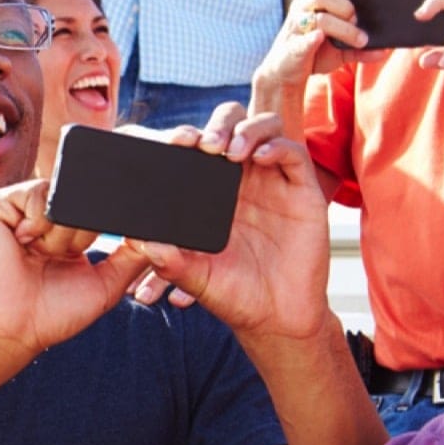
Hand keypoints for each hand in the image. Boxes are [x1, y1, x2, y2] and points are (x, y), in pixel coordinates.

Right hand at [0, 179, 150, 391]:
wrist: (14, 330)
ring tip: (41, 257)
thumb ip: (134, 255)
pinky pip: (37, 195)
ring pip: (63, 198)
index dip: (108, 217)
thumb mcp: (107, 282)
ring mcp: (20, 207)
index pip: (97, 205)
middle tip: (61, 261)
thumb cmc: (54, 312)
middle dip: (84, 235)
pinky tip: (25, 246)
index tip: (105, 241)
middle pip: (85, 199)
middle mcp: (44, 214)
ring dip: (62, 236)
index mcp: (66, 228)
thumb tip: (158, 232)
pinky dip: (40, 225)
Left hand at [126, 104, 331, 339]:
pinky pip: (294, 153)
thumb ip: (168, 261)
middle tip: (205, 145)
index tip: (174, 142)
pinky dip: (277, 147)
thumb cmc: (234, 295)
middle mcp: (243, 180)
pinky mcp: (303, 191)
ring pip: (265, 128)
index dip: (188, 137)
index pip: (201, 147)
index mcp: (213, 191)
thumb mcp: (194, 277)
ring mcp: (274, 182)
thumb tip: (140, 240)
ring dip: (247, 129)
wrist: (277, 319)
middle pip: (233, 124)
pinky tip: (260, 159)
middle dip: (218, 124)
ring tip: (231, 151)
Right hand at [256, 0, 388, 92]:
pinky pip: (302, 41)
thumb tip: (384, 50)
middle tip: (359, 19)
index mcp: (316, 1)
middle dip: (345, 5)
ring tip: (361, 40)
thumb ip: (362, 48)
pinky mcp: (291, 48)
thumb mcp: (342, 49)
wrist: (286, 73)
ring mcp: (295, 27)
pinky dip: (312, 39)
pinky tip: (320, 38)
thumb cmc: (315, 53)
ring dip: (343, 28)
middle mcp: (304, 8)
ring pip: (319, 18)